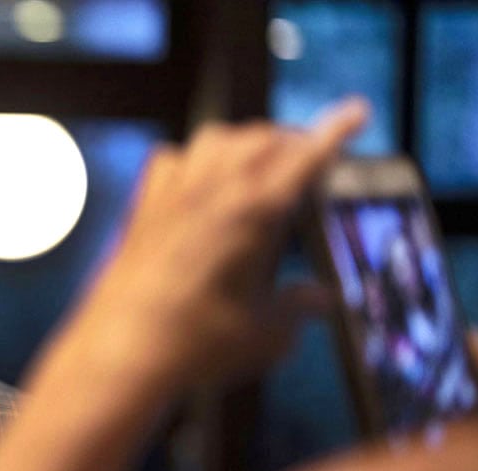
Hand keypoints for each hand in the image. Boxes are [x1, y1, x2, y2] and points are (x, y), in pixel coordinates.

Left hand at [63, 98, 368, 391]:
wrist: (121, 352)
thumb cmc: (201, 345)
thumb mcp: (268, 334)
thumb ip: (299, 309)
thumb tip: (321, 299)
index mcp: (257, 211)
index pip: (306, 156)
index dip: (335, 131)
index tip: (356, 111)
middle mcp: (214, 190)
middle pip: (264, 138)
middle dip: (293, 142)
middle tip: (310, 165)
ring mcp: (173, 195)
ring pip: (217, 138)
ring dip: (246, 142)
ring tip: (260, 166)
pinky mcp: (143, 210)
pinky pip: (171, 160)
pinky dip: (194, 159)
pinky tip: (200, 182)